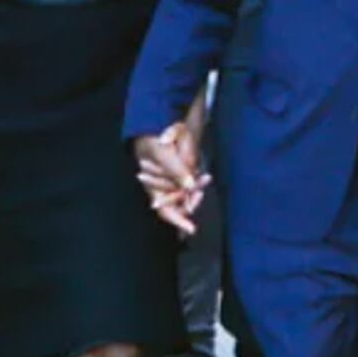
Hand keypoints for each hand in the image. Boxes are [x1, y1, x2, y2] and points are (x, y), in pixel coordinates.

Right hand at [134, 123, 209, 237]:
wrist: (155, 127)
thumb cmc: (153, 141)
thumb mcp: (163, 152)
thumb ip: (175, 169)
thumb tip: (190, 186)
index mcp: (153, 188)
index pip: (165, 211)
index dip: (177, 221)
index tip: (192, 230)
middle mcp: (163, 189)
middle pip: (179, 205)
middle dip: (191, 202)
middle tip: (200, 193)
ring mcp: (172, 182)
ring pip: (187, 196)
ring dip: (196, 191)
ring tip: (204, 180)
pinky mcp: (181, 174)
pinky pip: (190, 185)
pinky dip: (197, 184)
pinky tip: (204, 178)